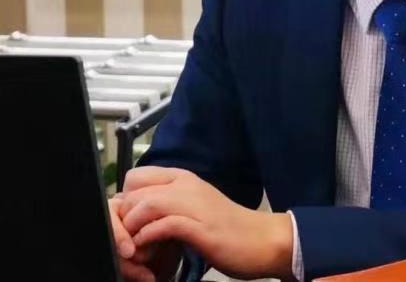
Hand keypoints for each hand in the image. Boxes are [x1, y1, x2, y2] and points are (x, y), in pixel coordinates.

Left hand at [117, 167, 293, 279]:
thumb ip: (169, 206)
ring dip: (132, 229)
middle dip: (123, 219)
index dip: (125, 200)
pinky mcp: (201, 227)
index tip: (127, 223)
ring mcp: (195, 204)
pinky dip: (149, 238)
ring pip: (146, 204)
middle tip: (125, 242)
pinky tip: (148, 249)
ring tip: (134, 249)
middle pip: (135, 192)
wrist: (262, 239)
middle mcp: (187, 186)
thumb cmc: (227, 228)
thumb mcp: (193, 208)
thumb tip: (138, 217)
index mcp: (184, 179)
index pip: (136, 176)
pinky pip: (164, 225)